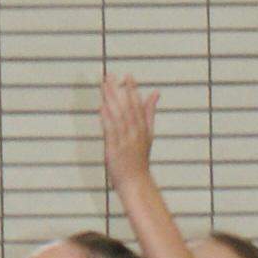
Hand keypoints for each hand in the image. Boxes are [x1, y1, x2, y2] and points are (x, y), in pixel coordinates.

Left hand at [96, 75, 159, 190]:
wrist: (137, 182)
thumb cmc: (140, 158)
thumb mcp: (149, 133)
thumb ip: (150, 112)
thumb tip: (155, 92)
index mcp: (144, 128)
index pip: (138, 105)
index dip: (133, 89)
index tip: (128, 75)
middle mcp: (135, 133)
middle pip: (126, 108)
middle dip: (118, 91)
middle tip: (110, 76)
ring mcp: (125, 141)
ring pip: (118, 117)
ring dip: (110, 100)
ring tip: (103, 87)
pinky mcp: (115, 149)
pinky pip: (110, 131)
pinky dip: (106, 118)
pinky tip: (101, 107)